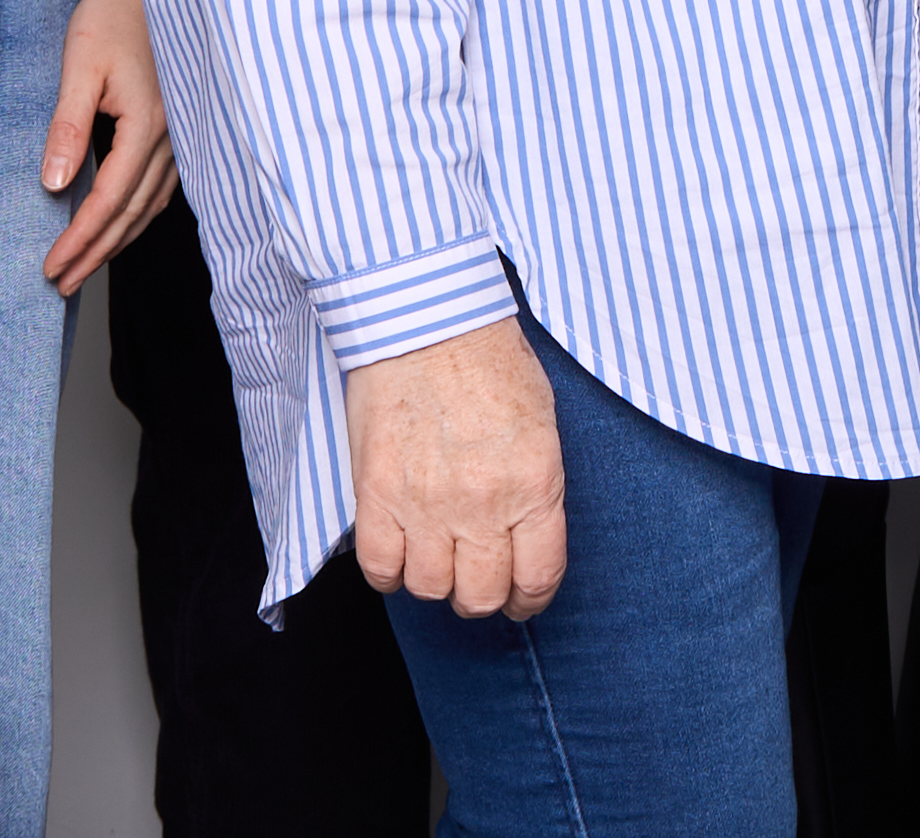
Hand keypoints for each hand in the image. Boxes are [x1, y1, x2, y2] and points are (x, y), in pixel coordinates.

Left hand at [40, 0, 174, 294]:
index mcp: (147, 126)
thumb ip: (68, 127)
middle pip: (133, 214)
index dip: (80, 240)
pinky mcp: (179, 129)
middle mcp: (172, 138)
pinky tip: (121, 223)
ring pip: (151, 206)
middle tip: (63, 283)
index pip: (109, 201)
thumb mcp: (79, 68)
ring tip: (86, 264)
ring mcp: (181, 136)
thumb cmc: (110, 20)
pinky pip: (161, 188)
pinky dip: (138, 215)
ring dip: (118, 240)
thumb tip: (54, 184)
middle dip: (97, 253)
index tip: (52, 267)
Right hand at [347, 318, 566, 622]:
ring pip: (430, 588)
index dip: (530, 599)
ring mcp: (426, 502)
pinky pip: (380, 569)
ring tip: (436, 555)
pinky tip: (399, 551)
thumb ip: (536, 489)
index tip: (522, 598)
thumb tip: (525, 539)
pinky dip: (389, 572)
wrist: (429, 320)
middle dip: (482, 596)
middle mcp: (483, 502)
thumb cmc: (490, 362)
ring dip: (435, 581)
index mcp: (535, 483)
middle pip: (481, 595)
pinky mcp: (377, 493)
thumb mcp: (541, 427)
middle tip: (477, 579)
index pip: (538, 576)